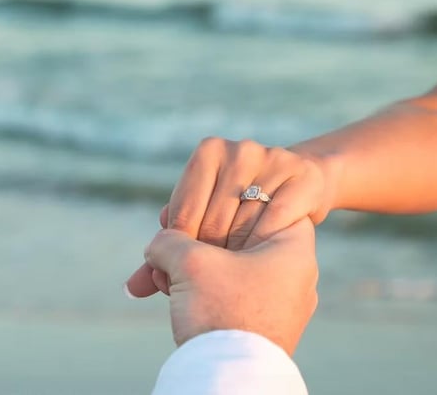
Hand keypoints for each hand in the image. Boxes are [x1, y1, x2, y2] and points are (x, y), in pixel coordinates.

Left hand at [126, 138, 334, 297]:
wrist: (301, 192)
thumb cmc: (243, 216)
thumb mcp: (201, 229)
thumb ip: (170, 254)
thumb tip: (132, 288)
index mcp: (211, 150)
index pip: (184, 208)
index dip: (181, 247)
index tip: (183, 273)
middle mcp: (242, 148)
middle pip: (215, 216)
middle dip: (208, 257)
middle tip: (207, 288)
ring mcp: (276, 158)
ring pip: (246, 220)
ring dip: (237, 256)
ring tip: (232, 283)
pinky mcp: (304, 175)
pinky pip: (277, 217)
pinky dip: (266, 242)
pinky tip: (261, 265)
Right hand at [138, 218, 317, 354]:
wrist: (228, 377)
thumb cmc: (221, 313)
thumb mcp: (191, 264)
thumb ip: (172, 240)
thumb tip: (160, 241)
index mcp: (294, 248)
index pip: (266, 203)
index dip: (226, 201)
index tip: (196, 207)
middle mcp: (295, 274)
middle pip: (238, 239)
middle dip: (193, 242)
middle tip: (164, 242)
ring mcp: (281, 302)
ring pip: (229, 270)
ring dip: (189, 270)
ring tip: (156, 278)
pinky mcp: (263, 325)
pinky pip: (230, 296)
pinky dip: (200, 293)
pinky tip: (167, 295)